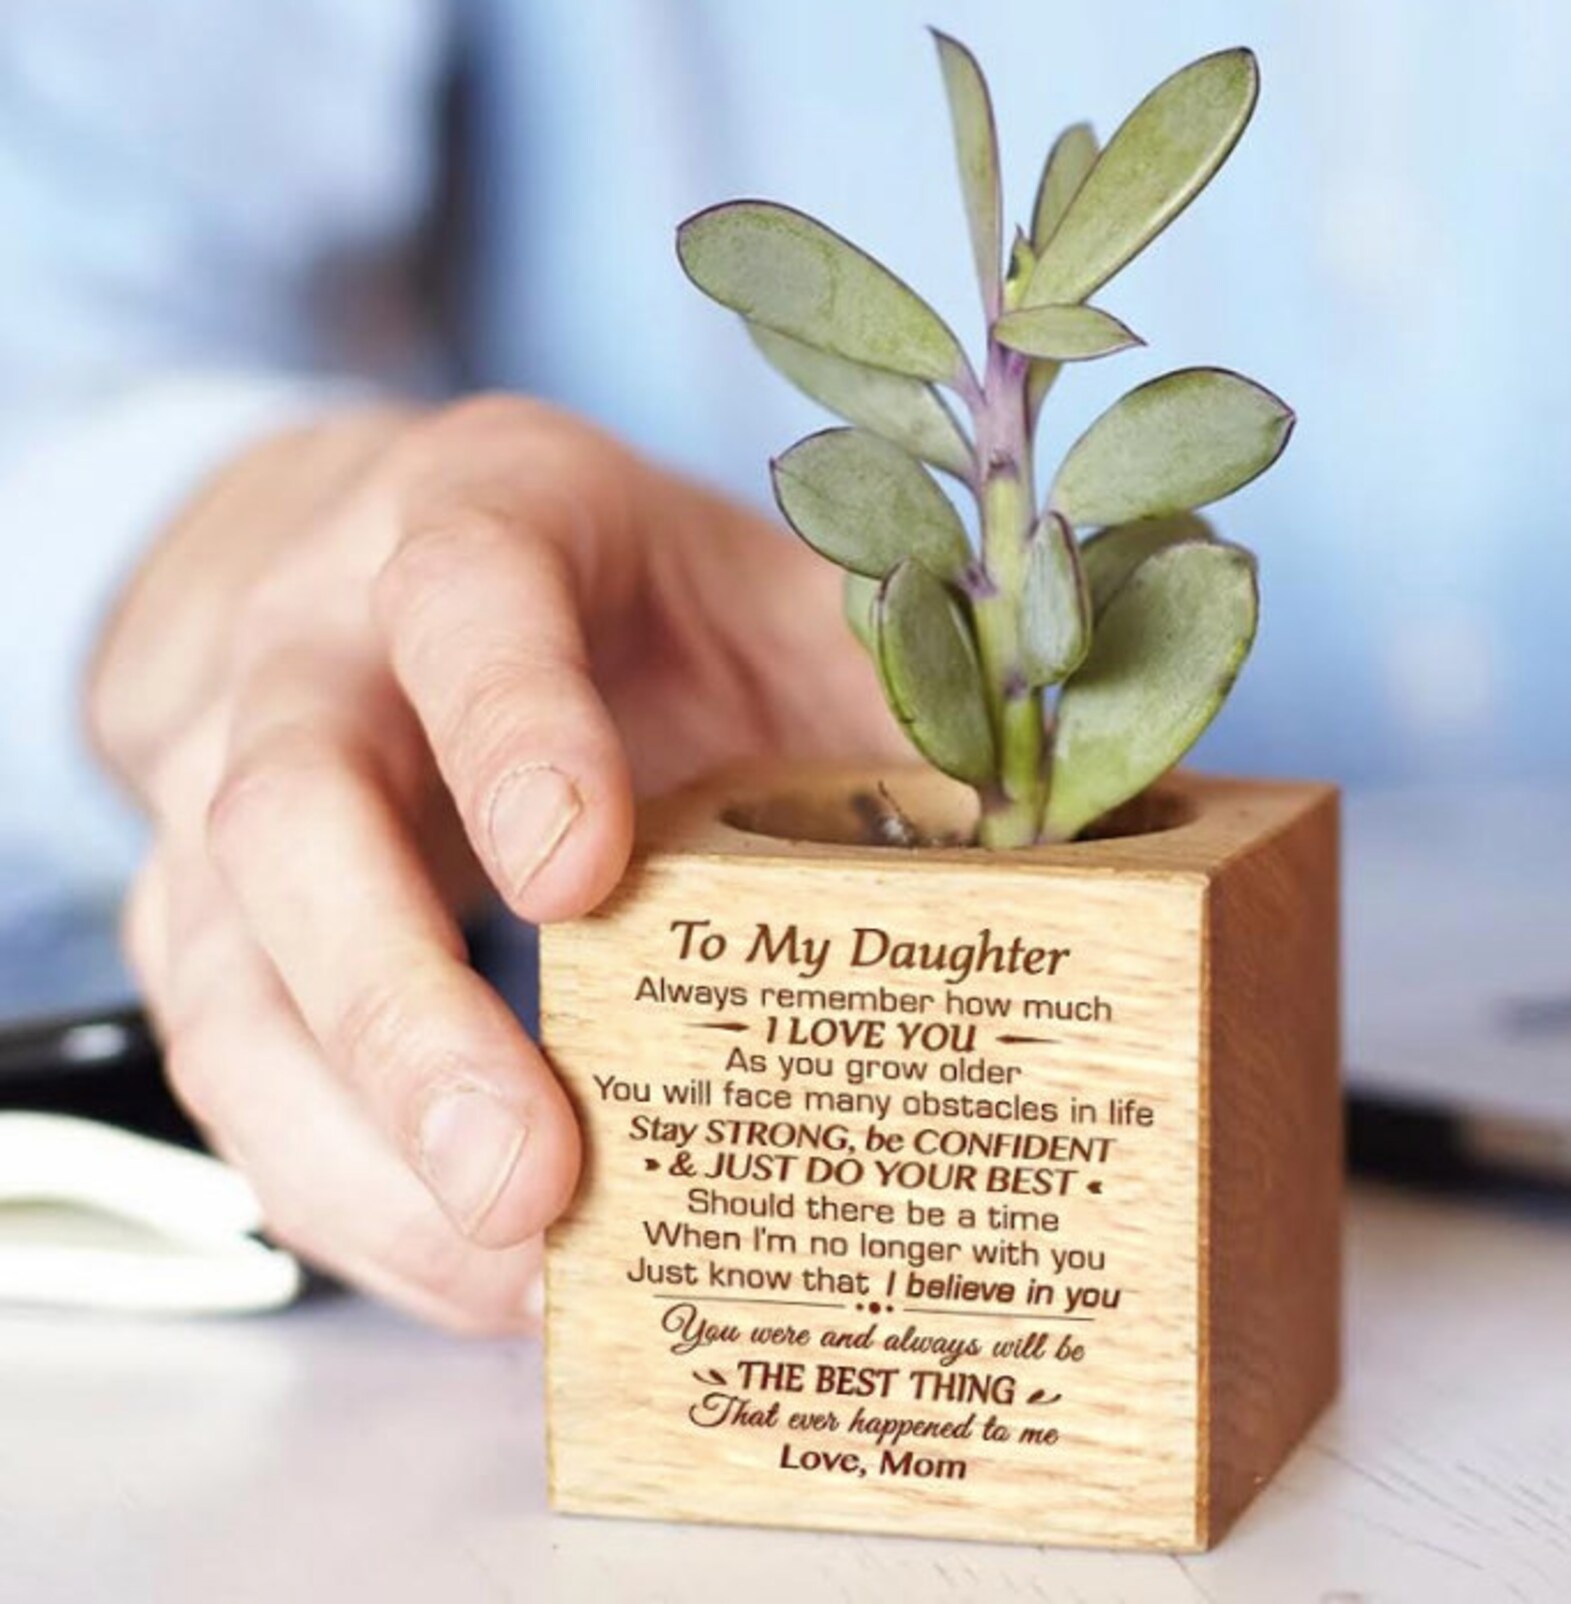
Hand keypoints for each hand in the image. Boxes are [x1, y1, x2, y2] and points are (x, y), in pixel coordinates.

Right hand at [89, 396, 899, 1331]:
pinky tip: (470, 1276)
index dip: (513, 727)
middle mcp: (317, 646)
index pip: (464, 596)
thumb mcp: (754, 587)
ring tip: (515, 1285)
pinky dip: (345, 1192)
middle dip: (401, 1009)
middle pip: (291, 814)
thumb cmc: (611, 589)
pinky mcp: (209, 918)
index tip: (582, 881)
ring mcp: (226, 788)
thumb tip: (1063, 842)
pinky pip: (235, 1071)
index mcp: (476, 522)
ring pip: (227, 978)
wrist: (386, 578)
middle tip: (533, 1181)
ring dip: (360, 1151)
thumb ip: (881, 682)